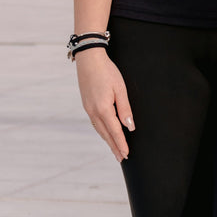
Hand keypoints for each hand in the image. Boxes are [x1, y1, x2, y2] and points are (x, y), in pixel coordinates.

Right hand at [75, 48, 134, 162]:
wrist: (89, 59)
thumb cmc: (107, 71)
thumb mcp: (120, 89)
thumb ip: (125, 109)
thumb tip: (129, 127)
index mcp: (103, 109)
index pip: (115, 132)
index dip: (121, 144)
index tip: (126, 155)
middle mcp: (94, 112)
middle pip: (106, 134)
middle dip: (114, 146)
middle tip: (121, 158)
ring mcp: (88, 108)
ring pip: (99, 129)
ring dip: (107, 140)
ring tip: (114, 149)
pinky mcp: (86, 104)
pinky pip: (95, 122)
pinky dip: (101, 131)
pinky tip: (105, 132)